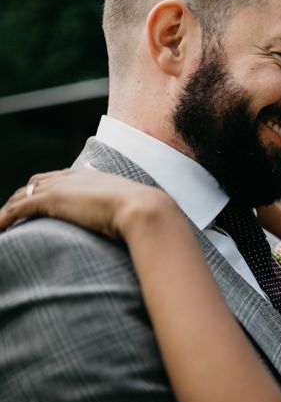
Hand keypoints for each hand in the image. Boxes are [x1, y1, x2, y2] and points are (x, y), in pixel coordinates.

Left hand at [0, 166, 176, 238]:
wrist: (145, 209)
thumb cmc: (146, 212)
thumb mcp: (134, 207)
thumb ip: (129, 209)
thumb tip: (144, 218)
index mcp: (91, 176)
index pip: (58, 178)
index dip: (46, 189)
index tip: (38, 202)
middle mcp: (72, 177)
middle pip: (36, 182)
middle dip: (23, 197)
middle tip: (13, 217)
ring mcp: (60, 187)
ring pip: (22, 195)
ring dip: (9, 210)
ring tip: (1, 226)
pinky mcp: (51, 200)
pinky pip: (17, 209)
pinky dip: (3, 219)